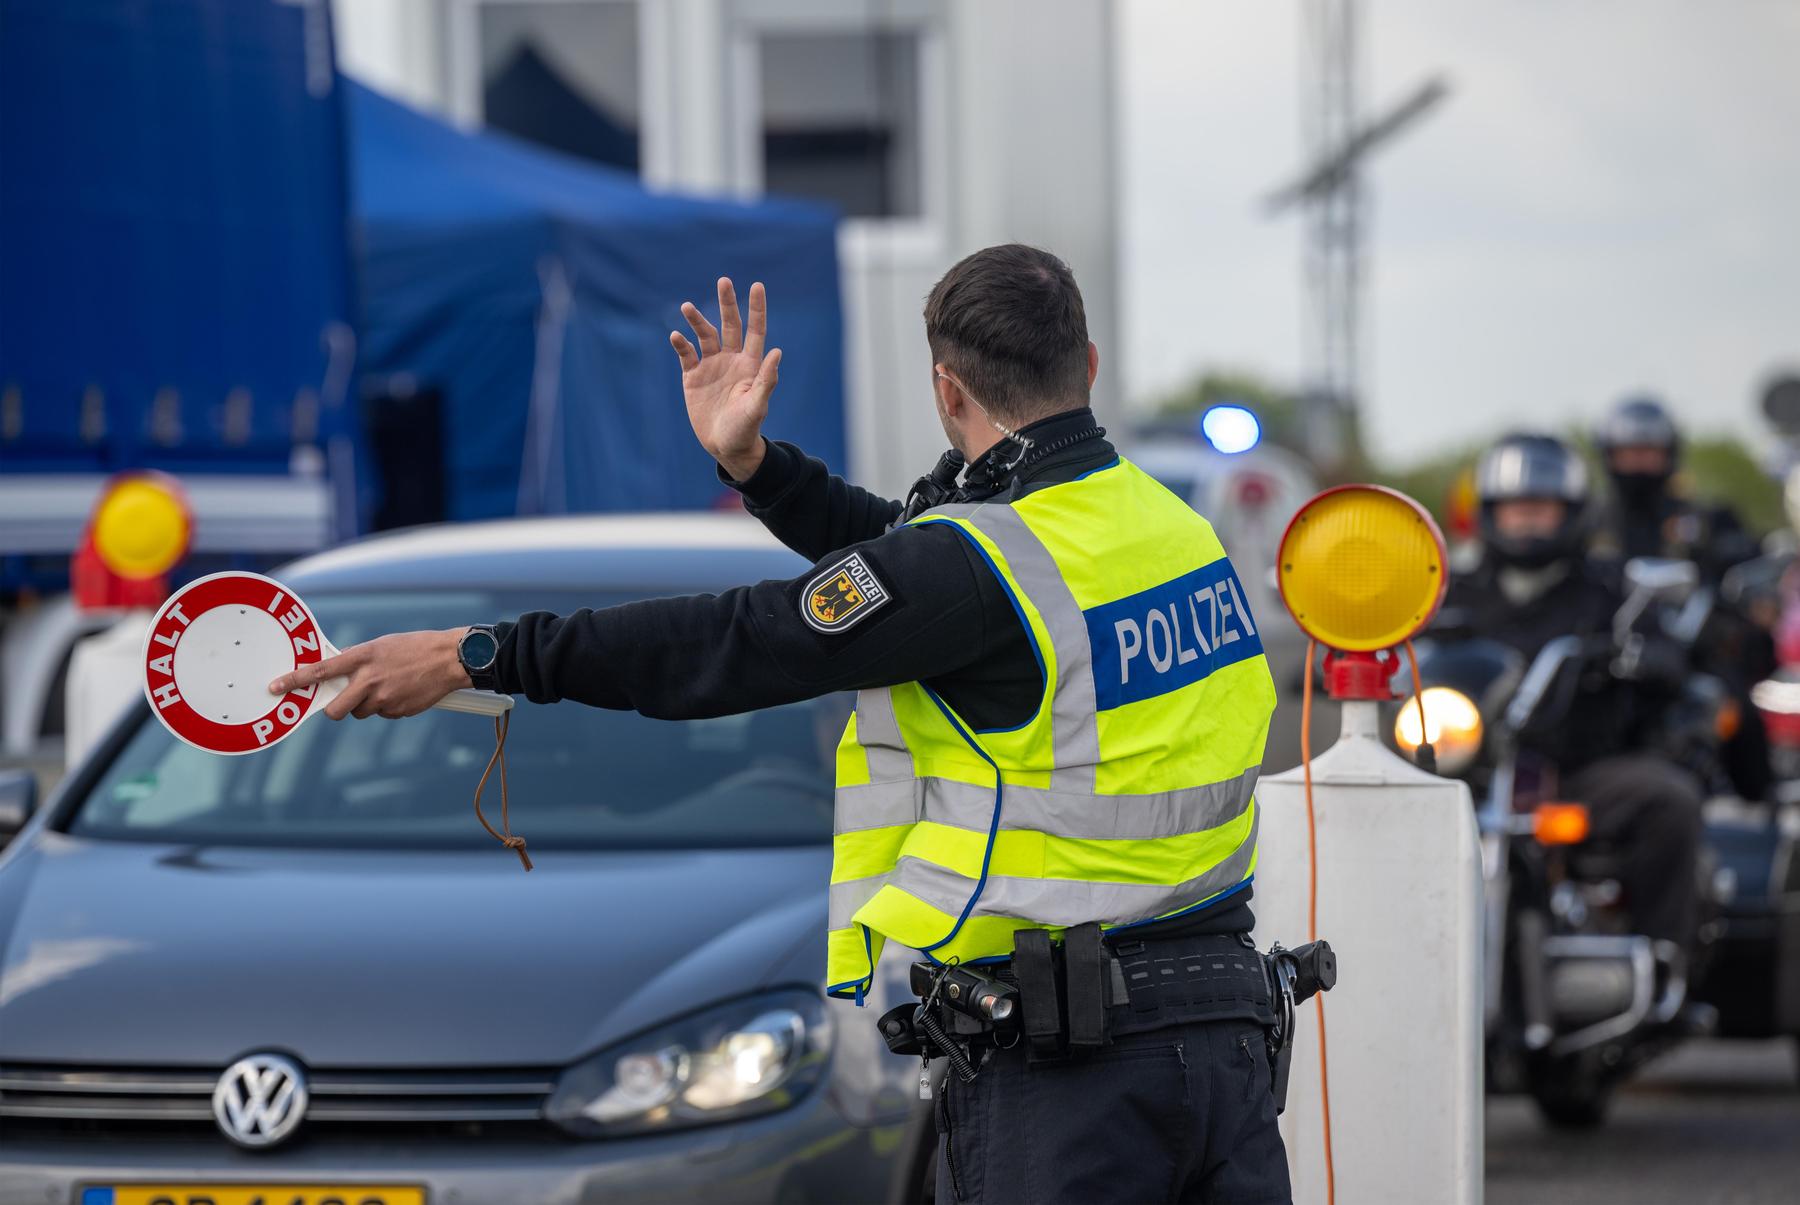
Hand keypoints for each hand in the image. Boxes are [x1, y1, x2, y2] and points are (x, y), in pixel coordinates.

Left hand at [268, 628, 471, 719]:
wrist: (451, 658)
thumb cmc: (416, 647)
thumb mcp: (382, 645)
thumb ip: (359, 659)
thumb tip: (338, 673)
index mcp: (363, 657)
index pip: (320, 671)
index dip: (294, 680)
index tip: (274, 687)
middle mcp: (369, 679)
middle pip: (337, 710)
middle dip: (337, 709)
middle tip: (346, 701)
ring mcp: (384, 698)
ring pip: (361, 712)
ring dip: (368, 704)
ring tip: (389, 686)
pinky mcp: (398, 711)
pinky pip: (383, 714)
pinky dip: (389, 706)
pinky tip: (404, 691)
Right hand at [670, 277, 779, 481]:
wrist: (725, 446)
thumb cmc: (746, 428)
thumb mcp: (757, 406)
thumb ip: (766, 380)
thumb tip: (777, 352)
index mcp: (750, 364)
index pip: (755, 330)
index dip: (757, 308)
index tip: (757, 285)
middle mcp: (731, 360)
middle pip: (729, 325)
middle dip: (727, 303)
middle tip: (724, 281)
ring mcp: (711, 367)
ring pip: (704, 335)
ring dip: (696, 321)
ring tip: (687, 306)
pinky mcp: (693, 377)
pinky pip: (686, 354)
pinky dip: (681, 344)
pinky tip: (677, 336)